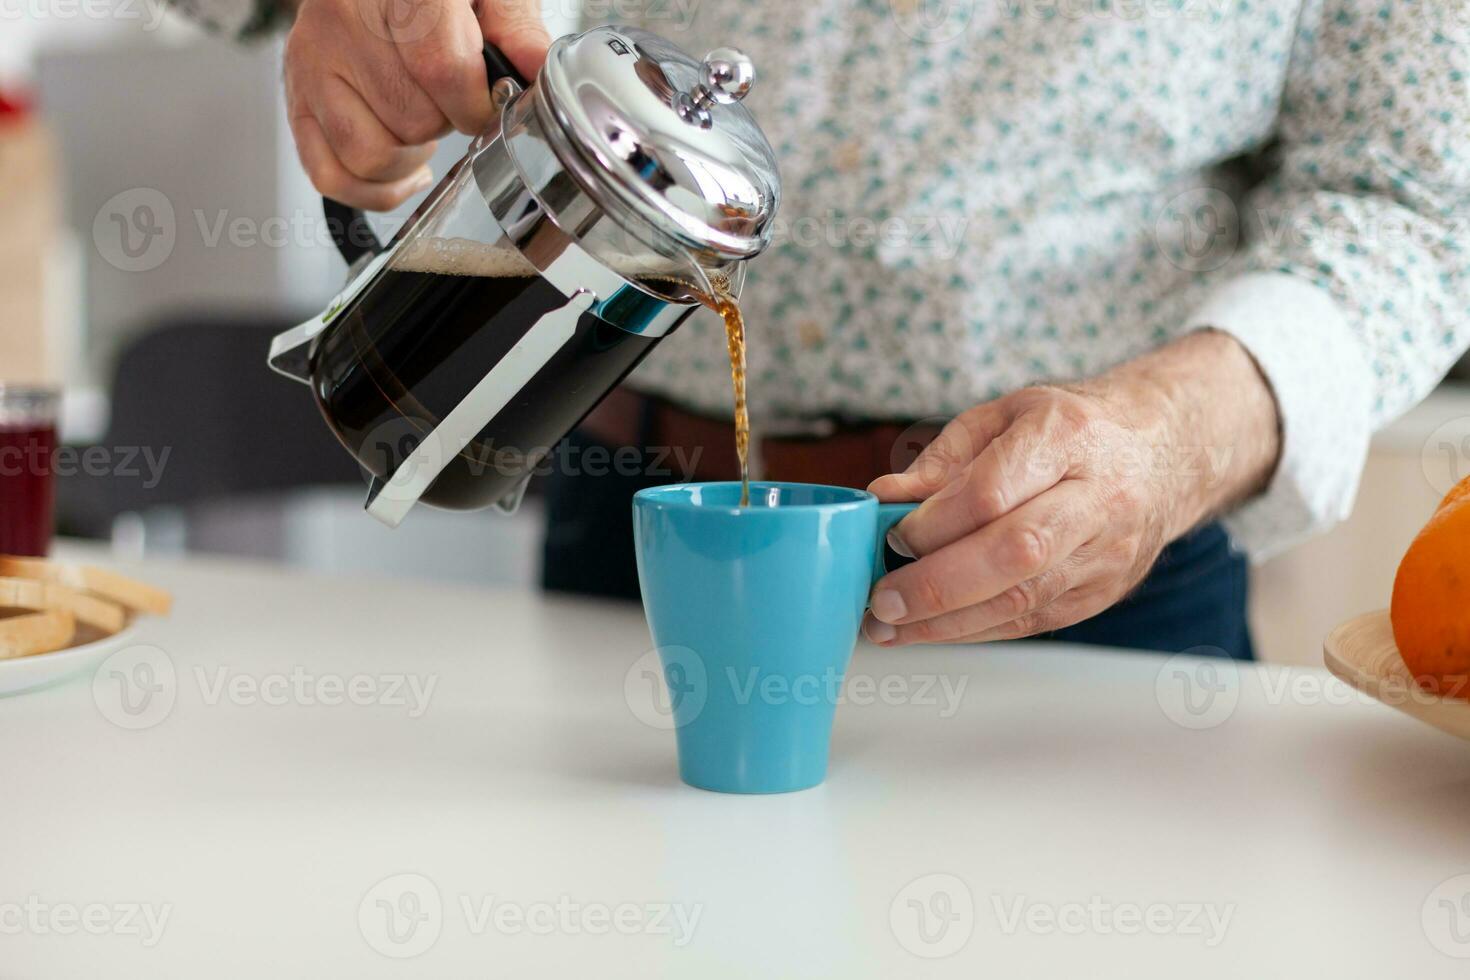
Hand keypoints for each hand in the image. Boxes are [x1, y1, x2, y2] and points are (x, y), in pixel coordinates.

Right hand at [284, 0, 549, 209]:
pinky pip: (330, 175)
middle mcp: (343, 21)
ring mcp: (312, 62)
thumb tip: (540, 71)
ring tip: (425, 125)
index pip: (441, 71)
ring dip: (410, 157)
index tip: (490, 103)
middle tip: (451, 100)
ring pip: (369, 154)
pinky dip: (374, 189)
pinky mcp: (296, 97)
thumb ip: (514, 28)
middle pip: (410, 119)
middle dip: (445, 124)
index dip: (477, 105)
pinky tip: (403, 169)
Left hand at [862, 330, 1280, 645]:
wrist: (1160, 454)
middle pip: (1016, 552)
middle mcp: (1096, 498)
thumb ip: (942, 460)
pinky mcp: (1101, 592)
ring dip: (946, 622)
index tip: (894, 534)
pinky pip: (1031, 621)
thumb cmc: (1068, 431)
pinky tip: (930, 630)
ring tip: (887, 627)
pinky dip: (973, 630)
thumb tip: (885, 497)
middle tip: (882, 600)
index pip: (995, 491)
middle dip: (937, 585)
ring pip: (1024, 599)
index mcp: (1066, 437)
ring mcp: (1106, 552)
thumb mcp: (1003, 417)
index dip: (937, 522)